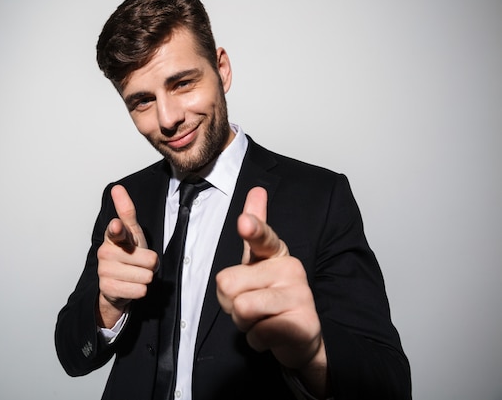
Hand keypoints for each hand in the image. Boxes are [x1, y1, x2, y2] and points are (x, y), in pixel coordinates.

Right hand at [96, 185, 158, 327]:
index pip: (116, 230)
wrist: (118, 282)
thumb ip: (126, 211)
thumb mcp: (131, 232)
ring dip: (146, 277)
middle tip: (140, 263)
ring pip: (146, 276)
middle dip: (150, 264)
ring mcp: (105, 271)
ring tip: (135, 274)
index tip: (117, 225)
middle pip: (149, 259)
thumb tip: (117, 187)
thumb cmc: (128, 253)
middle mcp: (106, 252)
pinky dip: (140, 290)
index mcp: (113, 236)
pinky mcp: (108, 288)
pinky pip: (140, 290)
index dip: (118, 229)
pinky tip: (130, 285)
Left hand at [216, 187, 326, 376]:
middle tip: (250, 306)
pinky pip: (256, 332)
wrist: (301, 338)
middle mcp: (291, 270)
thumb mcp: (259, 263)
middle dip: (229, 303)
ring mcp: (300, 297)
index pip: (263, 237)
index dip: (253, 229)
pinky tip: (272, 334)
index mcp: (278, 254)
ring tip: (261, 319)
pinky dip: (256, 339)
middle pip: (228, 283)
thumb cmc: (272, 299)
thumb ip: (256, 230)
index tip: (245, 222)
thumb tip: (257, 189)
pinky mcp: (302, 325)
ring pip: (241, 308)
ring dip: (242, 322)